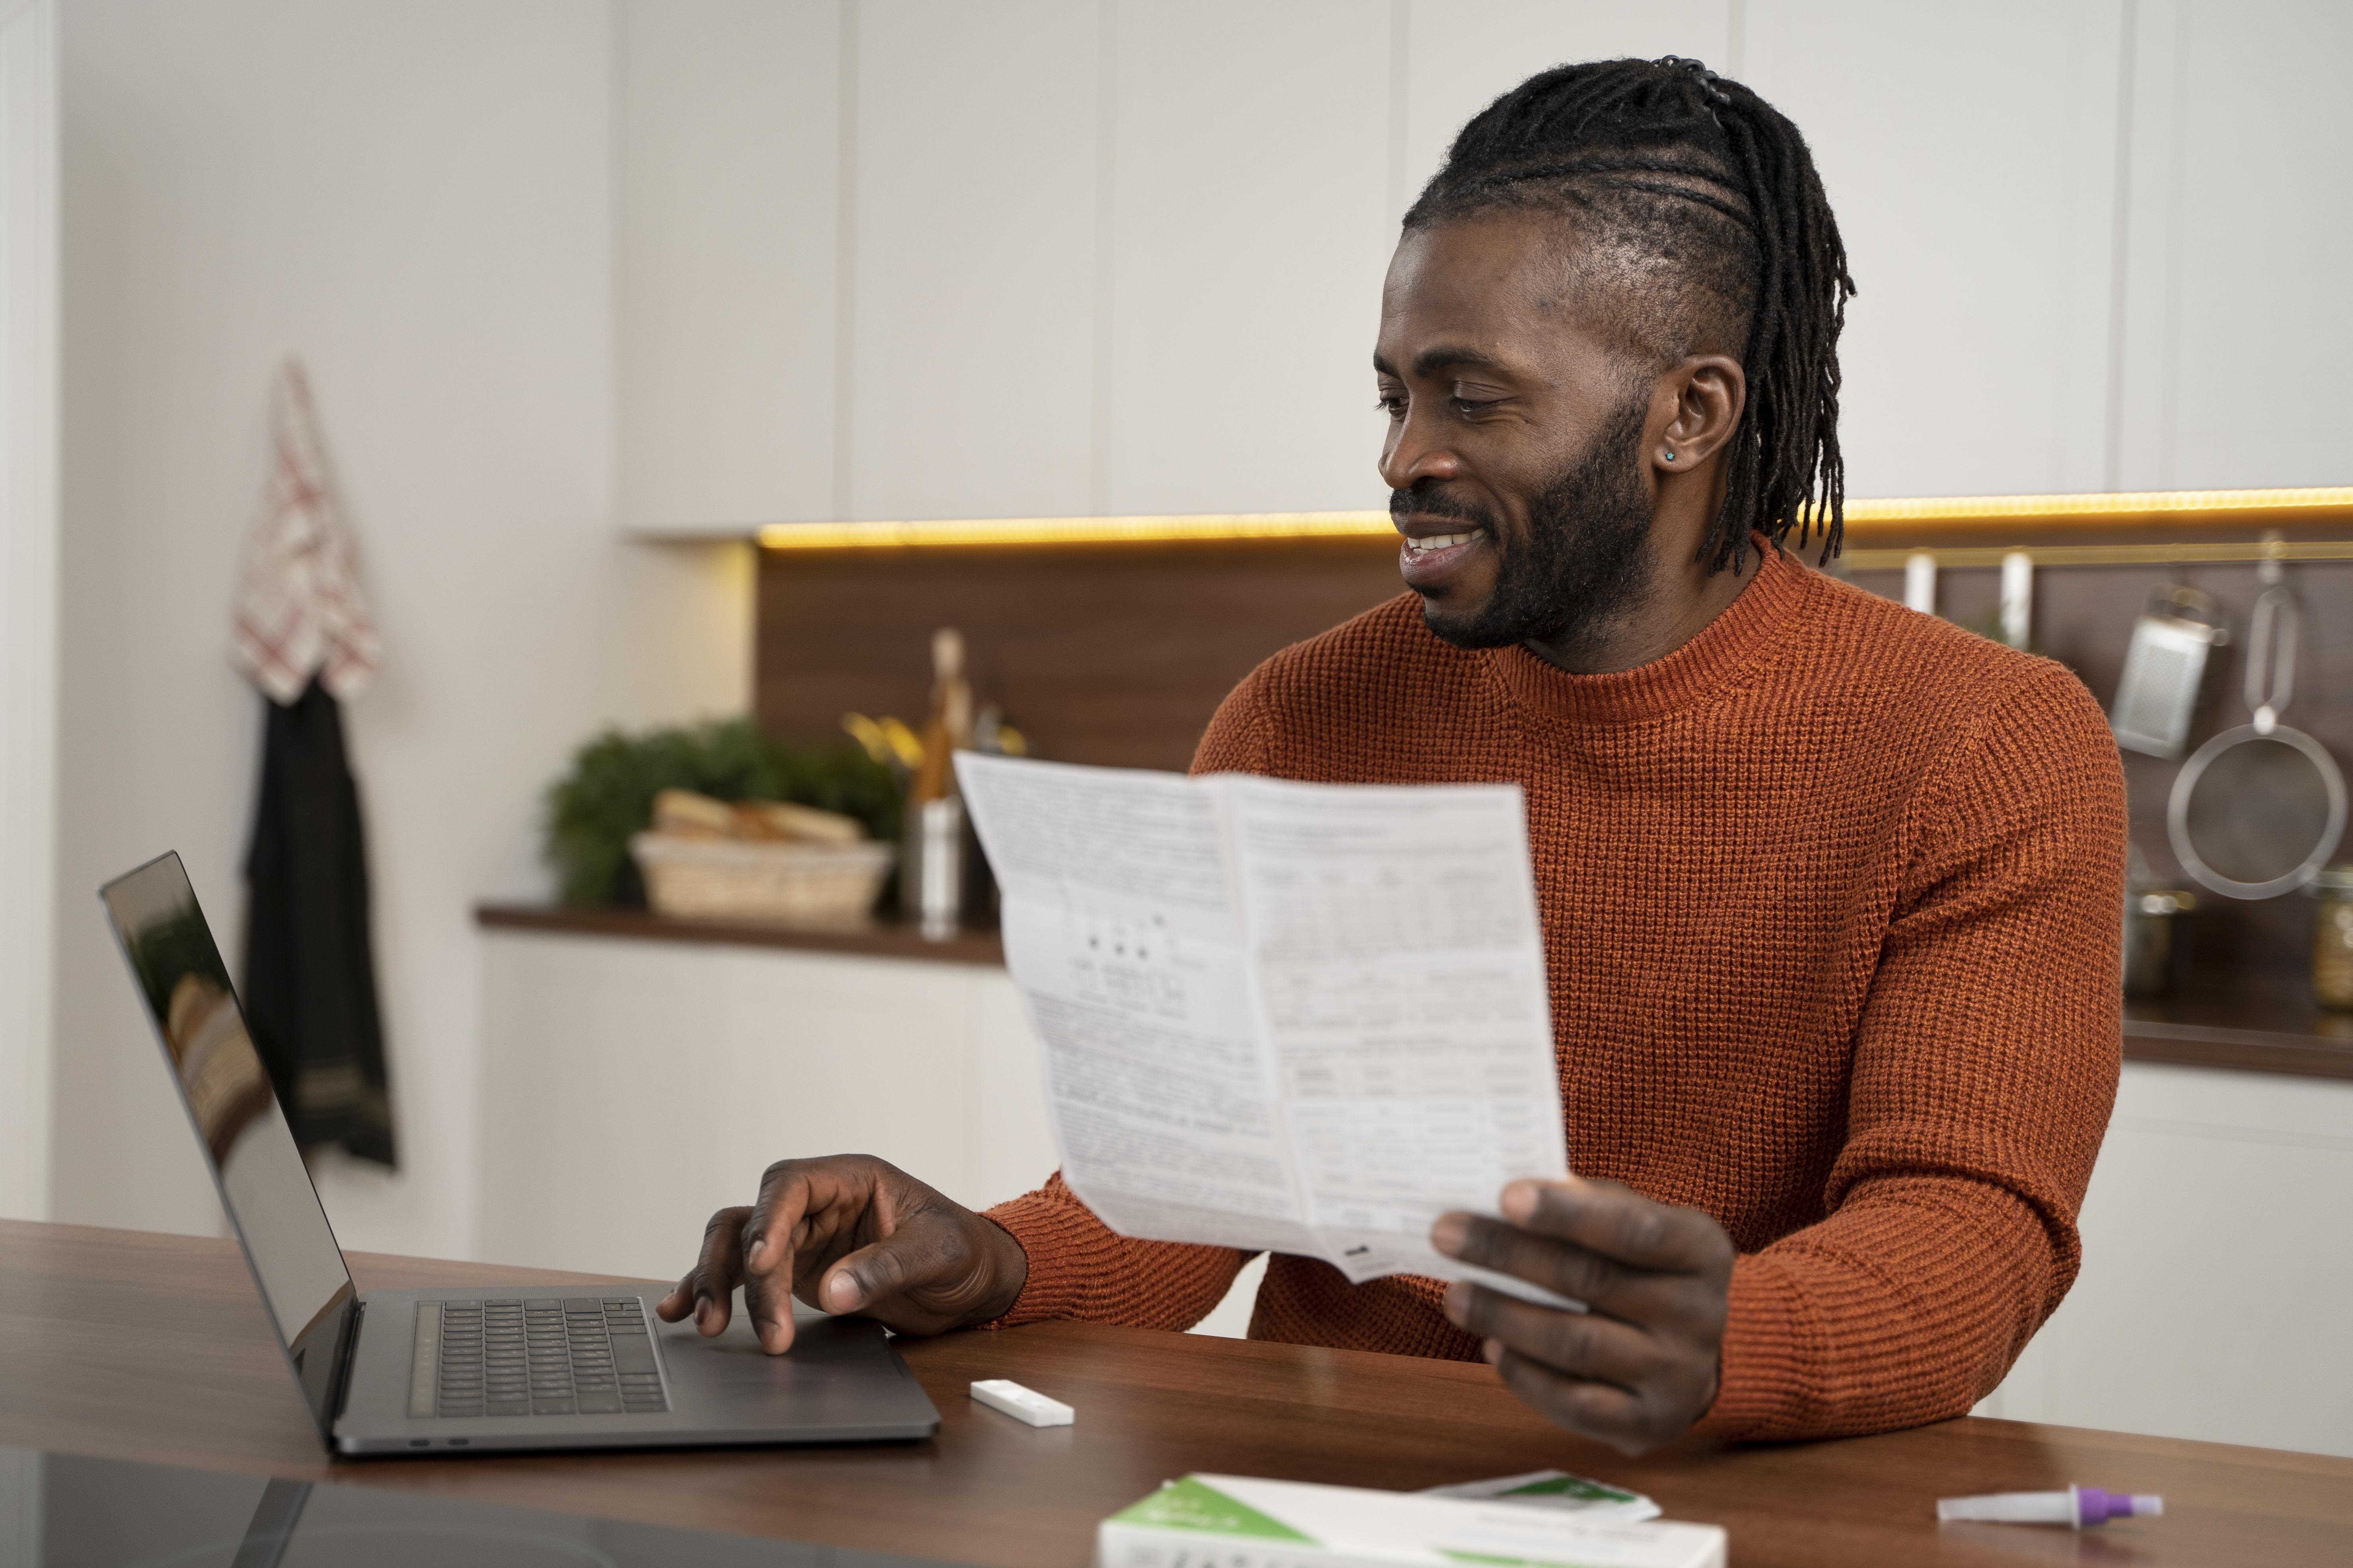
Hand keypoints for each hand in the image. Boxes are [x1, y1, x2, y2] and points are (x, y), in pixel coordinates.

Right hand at [655, 1154, 1028, 1353]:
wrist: (977, 1281)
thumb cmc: (967, 1252)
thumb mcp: (941, 1253)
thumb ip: (888, 1266)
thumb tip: (831, 1291)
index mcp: (852, 1179)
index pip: (790, 1184)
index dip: (768, 1219)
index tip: (762, 1263)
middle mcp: (818, 1204)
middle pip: (751, 1219)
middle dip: (736, 1268)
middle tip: (732, 1321)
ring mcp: (802, 1238)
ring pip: (736, 1246)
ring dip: (714, 1281)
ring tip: (706, 1324)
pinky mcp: (796, 1272)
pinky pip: (744, 1275)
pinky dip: (714, 1290)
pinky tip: (680, 1312)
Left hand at [1431, 1176, 1732, 1454]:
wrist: (1687, 1355)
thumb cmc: (1640, 1270)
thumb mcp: (1632, 1224)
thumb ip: (1587, 1205)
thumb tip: (1509, 1197)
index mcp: (1701, 1250)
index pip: (1634, 1227)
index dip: (1568, 1212)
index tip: (1505, 1196)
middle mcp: (1700, 1315)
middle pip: (1592, 1281)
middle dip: (1509, 1255)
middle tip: (1446, 1235)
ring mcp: (1679, 1375)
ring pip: (1576, 1345)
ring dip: (1504, 1316)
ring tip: (1456, 1296)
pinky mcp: (1650, 1424)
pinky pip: (1574, 1404)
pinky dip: (1524, 1375)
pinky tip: (1492, 1347)